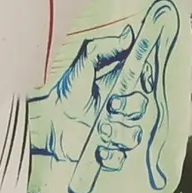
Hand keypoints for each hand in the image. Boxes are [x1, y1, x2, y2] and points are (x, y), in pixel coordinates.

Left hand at [28, 25, 134, 166]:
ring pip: (135, 134)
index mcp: (115, 83)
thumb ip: (103, 49)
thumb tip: (128, 35)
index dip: (147, 78)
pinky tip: (99, 149)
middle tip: (112, 106)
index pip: (142, 78)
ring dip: (120, 132)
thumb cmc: (61, 94)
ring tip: (102, 129)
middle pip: (142, 106)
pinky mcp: (106, 153)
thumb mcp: (81, 65)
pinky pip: (122, 157)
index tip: (144, 79)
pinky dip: (112, 155)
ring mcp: (113, 131)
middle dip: (131, 106)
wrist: (44, 127)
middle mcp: (117, 107)